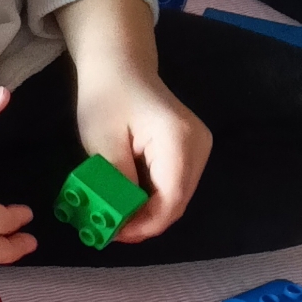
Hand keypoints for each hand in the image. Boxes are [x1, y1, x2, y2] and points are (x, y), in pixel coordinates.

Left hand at [73, 60, 211, 241]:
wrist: (121, 66)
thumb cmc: (107, 97)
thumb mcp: (101, 142)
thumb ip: (116, 181)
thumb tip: (124, 218)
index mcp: (180, 140)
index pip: (171, 200)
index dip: (145, 225)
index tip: (114, 234)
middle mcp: (199, 146)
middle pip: (177, 202)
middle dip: (144, 222)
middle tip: (110, 231)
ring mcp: (200, 149)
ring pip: (176, 198)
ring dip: (147, 212)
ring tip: (114, 217)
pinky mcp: (192, 151)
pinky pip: (173, 186)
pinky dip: (151, 198)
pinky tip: (127, 200)